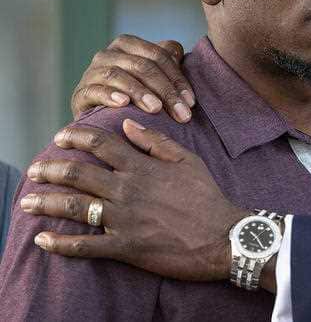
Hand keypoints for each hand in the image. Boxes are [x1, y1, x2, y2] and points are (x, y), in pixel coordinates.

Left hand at [20, 120, 247, 281]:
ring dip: (46, 202)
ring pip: (74, 207)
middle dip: (51, 169)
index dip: (77, 137)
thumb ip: (156, 141)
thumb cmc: (207, 196)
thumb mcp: (187, 160)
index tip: (61, 137)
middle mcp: (128, 189)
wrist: (223, 236)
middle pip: (78, 174)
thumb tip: (128, 123)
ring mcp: (125, 219)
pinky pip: (86, 246)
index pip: (101, 144)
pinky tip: (44, 240)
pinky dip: (61, 244)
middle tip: (36, 169)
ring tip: (28, 200)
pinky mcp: (126, 247)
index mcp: (142, 167)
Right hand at [71, 35, 194, 122]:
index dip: (177, 78)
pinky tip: (123, 104)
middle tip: (181, 114)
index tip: (191, 103)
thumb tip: (177, 50)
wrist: (100, 118)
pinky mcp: (80, 93)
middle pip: (142, 66)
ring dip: (140, 92)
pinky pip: (94, 91)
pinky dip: (109, 96)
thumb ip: (167, 61)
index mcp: (128, 44)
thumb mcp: (153, 77)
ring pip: (119, 76)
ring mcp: (91, 72)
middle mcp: (107, 54)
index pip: (158, 56)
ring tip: (156, 109)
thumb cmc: (135, 95)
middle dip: (165, 91)